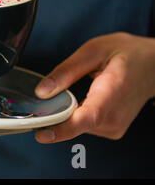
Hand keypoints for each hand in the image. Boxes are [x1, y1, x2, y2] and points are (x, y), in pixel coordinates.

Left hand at [34, 32, 154, 142]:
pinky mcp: (111, 130)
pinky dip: (74, 115)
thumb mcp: (93, 50)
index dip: (64, 128)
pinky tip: (80, 100)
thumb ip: (66, 71)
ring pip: (77, 126)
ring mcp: (115, 126)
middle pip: (77, 124)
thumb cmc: (125, 54)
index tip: (42, 134)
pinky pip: (83, 125)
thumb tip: (41, 91)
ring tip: (72, 91)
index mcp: (113, 90)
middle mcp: (116, 115)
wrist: (152, 66)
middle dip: (53, 115)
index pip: (88, 117)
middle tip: (43, 99)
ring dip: (65, 113)